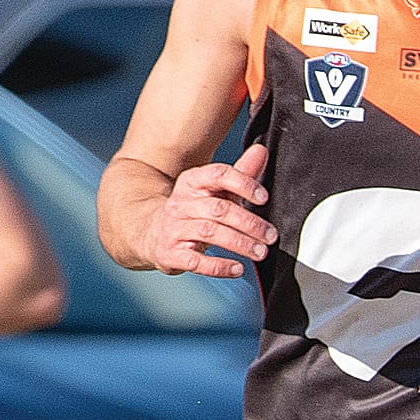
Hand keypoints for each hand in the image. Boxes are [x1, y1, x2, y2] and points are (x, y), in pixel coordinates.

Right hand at [142, 143, 274, 277]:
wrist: (148, 232)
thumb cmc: (192, 211)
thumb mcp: (213, 191)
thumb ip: (240, 174)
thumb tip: (262, 150)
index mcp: (192, 183)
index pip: (217, 175)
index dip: (242, 184)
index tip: (263, 198)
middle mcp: (181, 204)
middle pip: (218, 209)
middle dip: (249, 222)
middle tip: (270, 235)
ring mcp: (174, 229)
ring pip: (209, 232)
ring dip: (239, 243)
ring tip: (260, 252)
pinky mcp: (170, 253)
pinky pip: (195, 261)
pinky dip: (218, 266)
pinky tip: (237, 269)